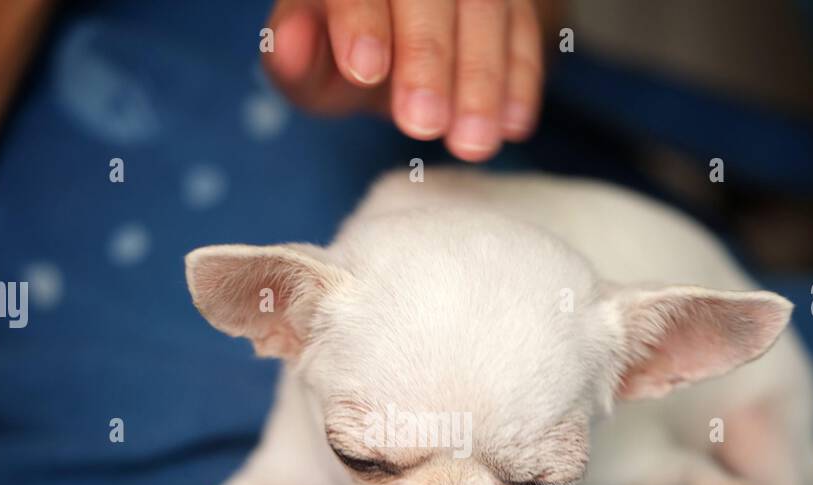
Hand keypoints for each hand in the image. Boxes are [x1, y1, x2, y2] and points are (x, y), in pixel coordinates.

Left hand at [264, 0, 552, 161]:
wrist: (407, 38)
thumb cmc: (348, 56)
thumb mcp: (311, 66)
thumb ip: (294, 61)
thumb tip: (288, 44)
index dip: (360, 20)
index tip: (365, 70)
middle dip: (428, 56)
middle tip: (422, 124)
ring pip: (486, 6)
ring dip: (482, 76)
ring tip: (473, 143)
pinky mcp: (513, 0)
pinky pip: (524, 27)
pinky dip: (521, 76)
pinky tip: (512, 125)